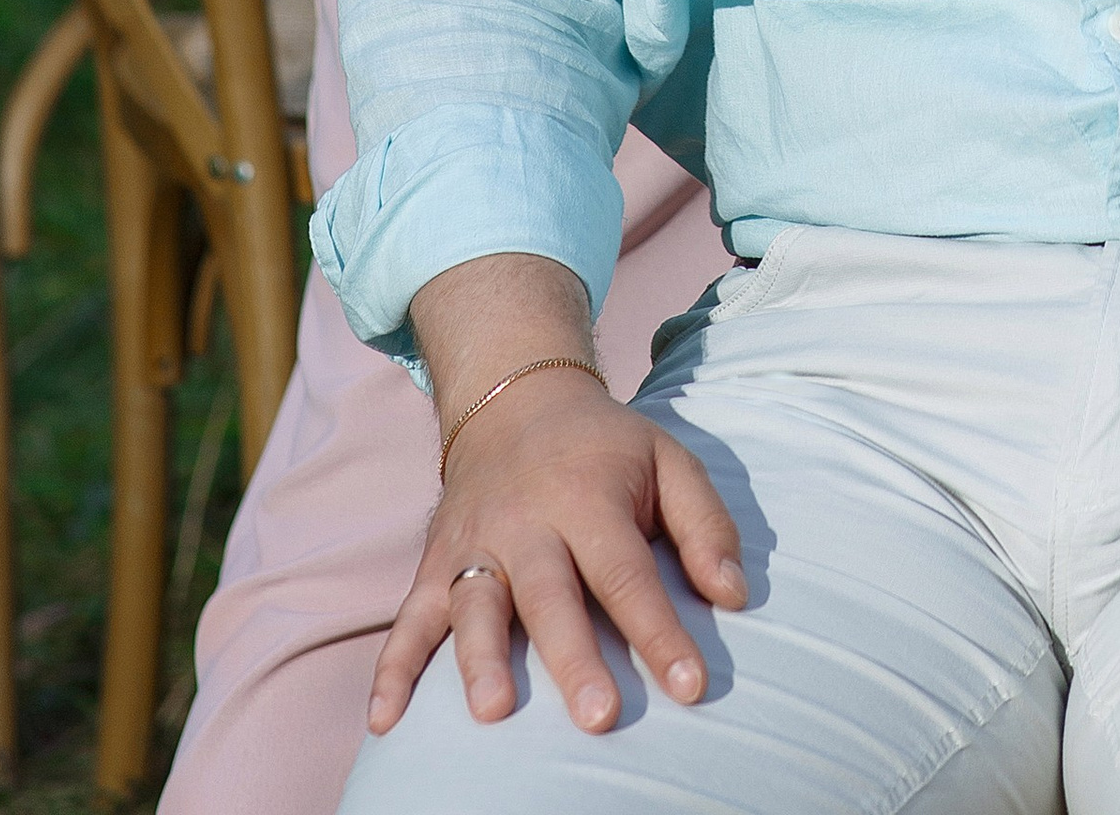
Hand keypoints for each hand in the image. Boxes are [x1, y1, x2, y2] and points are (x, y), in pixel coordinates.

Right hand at [369, 366, 746, 737]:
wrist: (515, 397)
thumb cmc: (604, 448)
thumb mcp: (667, 459)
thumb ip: (705, 525)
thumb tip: (734, 596)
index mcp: (589, 497)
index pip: (628, 573)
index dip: (660, 631)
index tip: (691, 684)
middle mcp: (527, 522)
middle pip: (551, 596)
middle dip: (574, 656)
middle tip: (599, 715)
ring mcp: (475, 544)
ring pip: (475, 605)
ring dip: (481, 660)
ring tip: (494, 711)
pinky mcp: (435, 563)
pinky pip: (409, 618)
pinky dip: (392, 668)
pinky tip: (385, 721)